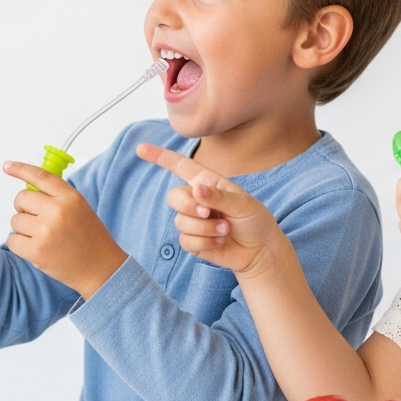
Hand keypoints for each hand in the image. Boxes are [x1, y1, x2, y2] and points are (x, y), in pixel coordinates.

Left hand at [1, 161, 126, 298]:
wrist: (100, 269)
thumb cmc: (89, 238)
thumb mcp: (80, 208)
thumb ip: (57, 197)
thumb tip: (28, 191)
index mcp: (71, 197)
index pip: (40, 176)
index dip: (21, 169)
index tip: (6, 166)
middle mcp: (57, 211)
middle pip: (21, 198)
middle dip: (24, 208)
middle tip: (38, 220)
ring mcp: (45, 231)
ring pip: (15, 221)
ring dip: (24, 229)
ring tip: (43, 238)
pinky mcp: (36, 251)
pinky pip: (13, 240)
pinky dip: (20, 244)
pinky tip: (36, 248)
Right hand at [136, 143, 290, 279]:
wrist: (260, 251)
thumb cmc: (255, 221)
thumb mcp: (243, 204)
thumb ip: (218, 197)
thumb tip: (196, 190)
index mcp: (207, 182)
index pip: (179, 166)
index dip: (159, 156)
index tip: (140, 149)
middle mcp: (196, 199)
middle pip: (174, 197)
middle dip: (190, 207)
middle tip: (209, 213)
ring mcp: (193, 221)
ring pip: (180, 222)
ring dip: (204, 228)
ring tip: (224, 229)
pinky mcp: (193, 241)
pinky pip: (186, 241)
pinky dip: (205, 242)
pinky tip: (220, 241)